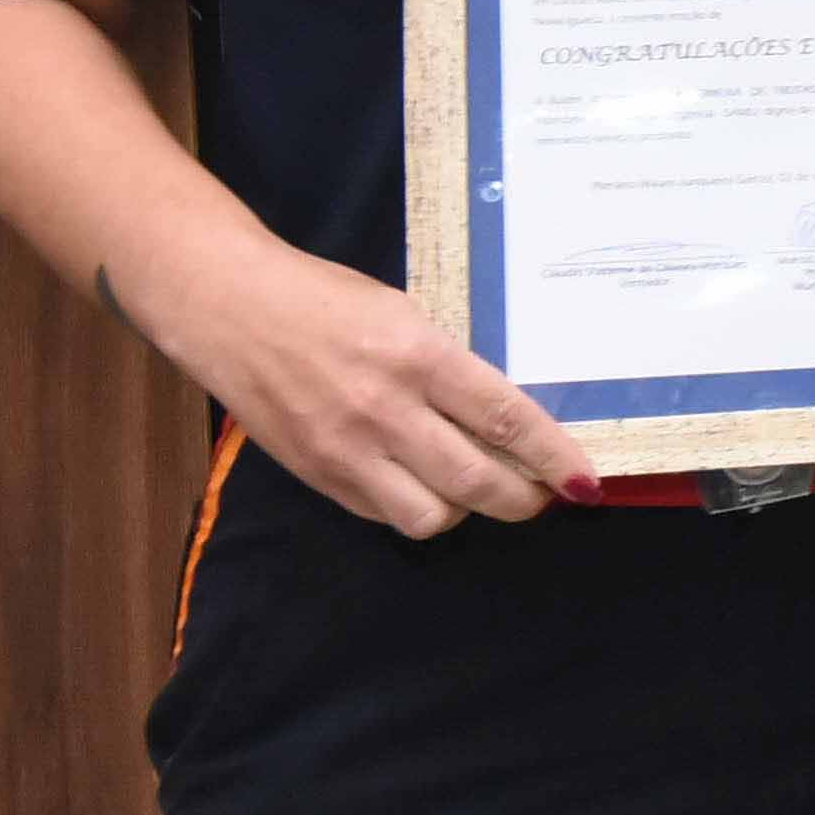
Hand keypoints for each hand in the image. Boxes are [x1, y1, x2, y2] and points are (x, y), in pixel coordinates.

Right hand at [135, 230, 586, 537]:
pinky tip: (421, 483)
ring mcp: (345, 449)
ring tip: (476, 489)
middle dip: (524, 500)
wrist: (228, 306)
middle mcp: (385, 410)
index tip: (586, 481)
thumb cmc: (325, 299)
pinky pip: (381, 513)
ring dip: (465, 510)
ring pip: (429, 516)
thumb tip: (503, 417)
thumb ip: (449, 367)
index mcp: (419, 356)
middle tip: (543, 496)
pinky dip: (413, 507)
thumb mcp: (405, 314)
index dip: (553, 457)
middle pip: (476, 482)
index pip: (506, 419)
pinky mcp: (314, 475)